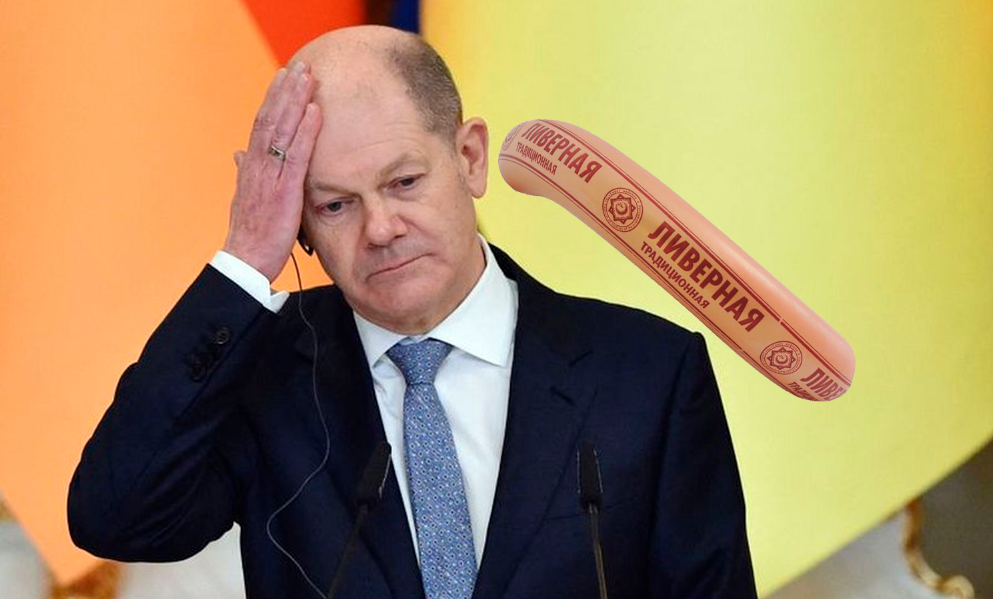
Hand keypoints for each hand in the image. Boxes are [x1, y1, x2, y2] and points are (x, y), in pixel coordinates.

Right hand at [223, 61, 321, 281]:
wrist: (246, 259)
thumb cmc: (252, 232)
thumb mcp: (247, 197)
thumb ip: (245, 172)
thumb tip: (239, 153)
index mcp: (251, 165)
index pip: (263, 124)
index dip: (274, 98)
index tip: (285, 77)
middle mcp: (257, 165)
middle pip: (271, 118)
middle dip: (286, 90)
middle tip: (301, 66)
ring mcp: (270, 176)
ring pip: (282, 129)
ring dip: (296, 100)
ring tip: (308, 77)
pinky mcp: (284, 190)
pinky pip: (297, 155)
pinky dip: (306, 131)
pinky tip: (315, 112)